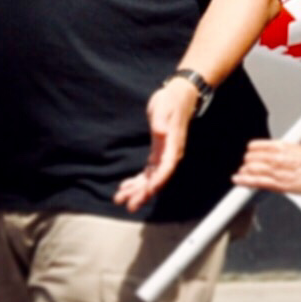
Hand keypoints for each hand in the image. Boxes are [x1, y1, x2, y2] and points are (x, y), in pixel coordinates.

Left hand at [115, 77, 199, 211]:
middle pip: (158, 179)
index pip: (167, 167)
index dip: (158, 181)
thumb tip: (159, 131)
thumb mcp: (164, 107)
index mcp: (172, 145)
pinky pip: (148, 172)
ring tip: (120, 199)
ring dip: (137, 190)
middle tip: (129, 205)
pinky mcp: (158, 152)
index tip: (149, 192)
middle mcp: (170, 154)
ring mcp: (164, 155)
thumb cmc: (171, 101)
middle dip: (144, 193)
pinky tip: (125, 187)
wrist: (180, 96)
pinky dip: (138, 181)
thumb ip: (161, 121)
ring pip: (151, 178)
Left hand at [234, 138, 300, 193]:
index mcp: (282, 146)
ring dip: (245, 171)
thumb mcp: (298, 150)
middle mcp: (278, 157)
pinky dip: (246, 180)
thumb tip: (276, 154)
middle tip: (245, 165)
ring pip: (252, 169)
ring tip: (240, 174)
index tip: (249, 152)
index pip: (258, 146)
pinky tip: (240, 180)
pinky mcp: (279, 184)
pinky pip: (258, 182)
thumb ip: (284, 152)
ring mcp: (277, 171)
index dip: (252, 150)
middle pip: (252, 158)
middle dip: (247, 162)